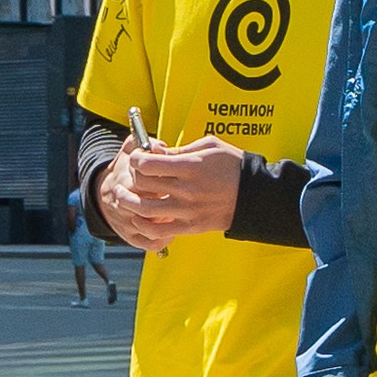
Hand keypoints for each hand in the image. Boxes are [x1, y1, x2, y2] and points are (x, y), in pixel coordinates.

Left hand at [104, 137, 240, 252]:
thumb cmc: (233, 166)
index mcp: (190, 166)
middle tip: (131, 176)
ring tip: (122, 197)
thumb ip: (181, 149)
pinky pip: (158, 230)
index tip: (138, 159)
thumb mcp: (209, 146)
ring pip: (144, 210)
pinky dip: (143, 225)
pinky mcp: (190, 227)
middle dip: (132, 178)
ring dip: (129, 203)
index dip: (136, 160)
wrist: (254, 196)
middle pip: (143, 185)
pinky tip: (139, 218)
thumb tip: (158, 153)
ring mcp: (188, 210)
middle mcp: (186, 189)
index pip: (148, 164)